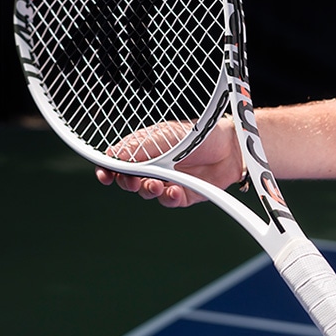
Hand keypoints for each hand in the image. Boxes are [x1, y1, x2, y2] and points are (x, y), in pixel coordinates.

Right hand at [95, 116, 242, 207]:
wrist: (231, 146)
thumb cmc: (199, 134)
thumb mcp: (164, 137)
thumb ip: (138, 148)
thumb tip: (112, 155)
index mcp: (146, 149)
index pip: (120, 161)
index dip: (109, 169)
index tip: (104, 175)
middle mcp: (155, 166)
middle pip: (130, 181)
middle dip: (128, 183)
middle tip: (134, 181)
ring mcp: (168, 180)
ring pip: (148, 193)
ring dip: (148, 190)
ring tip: (156, 184)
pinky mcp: (183, 194)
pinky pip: (169, 201)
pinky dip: (169, 198)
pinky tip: (174, 191)